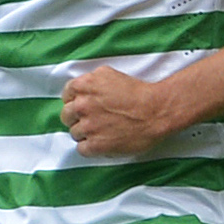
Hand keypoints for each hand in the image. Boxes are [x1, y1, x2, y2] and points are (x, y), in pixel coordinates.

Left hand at [60, 65, 180, 157]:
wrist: (157, 111)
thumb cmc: (138, 93)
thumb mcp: (110, 75)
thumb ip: (91, 81)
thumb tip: (81, 89)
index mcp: (84, 86)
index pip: (66, 96)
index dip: (75, 101)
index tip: (85, 106)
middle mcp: (82, 105)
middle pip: (67, 115)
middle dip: (77, 117)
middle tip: (94, 119)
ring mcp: (87, 126)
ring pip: (74, 133)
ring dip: (85, 133)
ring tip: (102, 131)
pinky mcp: (95, 144)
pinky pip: (81, 148)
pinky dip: (90, 147)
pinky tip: (102, 142)